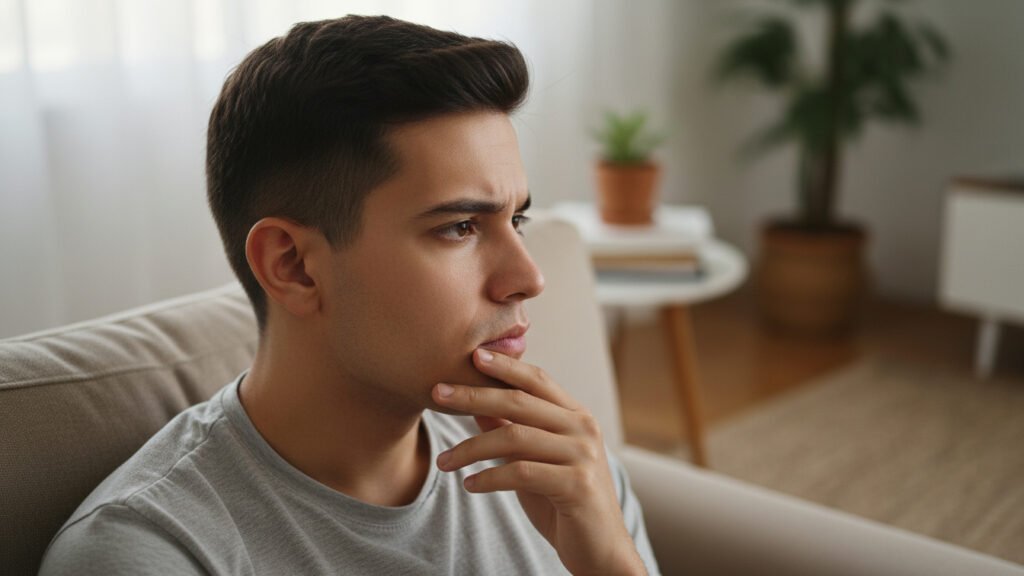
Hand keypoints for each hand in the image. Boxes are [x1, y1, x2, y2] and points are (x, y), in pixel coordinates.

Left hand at [432, 348, 645, 575]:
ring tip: (443, 461)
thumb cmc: (565, 503)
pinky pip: (521, 473)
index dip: (505, 366)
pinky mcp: (577, 485)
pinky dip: (489, 477)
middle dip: (474, 396)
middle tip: (437, 393)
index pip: (537, 380)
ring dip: (470, 448)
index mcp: (576, 416)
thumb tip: (478, 405)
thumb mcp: (535, 461)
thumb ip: (514, 431)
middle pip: (519, 402)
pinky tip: (469, 484)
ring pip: (514, 438)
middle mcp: (583, 428)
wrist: (601, 549)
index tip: (472, 356)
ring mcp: (583, 455)